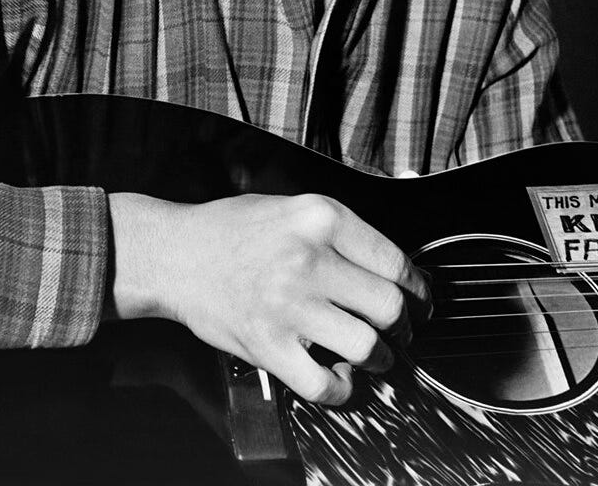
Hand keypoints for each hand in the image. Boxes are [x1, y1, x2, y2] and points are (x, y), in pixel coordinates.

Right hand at [108, 192, 429, 404]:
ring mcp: (288, 305)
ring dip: (380, 358)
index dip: (417, 287)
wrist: (176, 254)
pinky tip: (341, 378)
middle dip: (404, 324)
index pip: (394, 260)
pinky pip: (324, 383)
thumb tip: (393, 269)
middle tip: (402, 329)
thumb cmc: (235, 229)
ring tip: (377, 355)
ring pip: (365, 346)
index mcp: (321, 218)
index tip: (421, 298)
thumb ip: (342, 233)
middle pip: (388, 306)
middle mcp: (309, 259)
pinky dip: (341, 389)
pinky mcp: (267, 345)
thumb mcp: (295, 207)